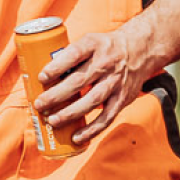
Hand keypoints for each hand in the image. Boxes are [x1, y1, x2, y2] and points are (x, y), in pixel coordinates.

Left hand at [33, 17, 169, 143]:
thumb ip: (70, 56)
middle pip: (79, 81)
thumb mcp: (90, 41)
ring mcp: (115, 82)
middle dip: (57, 95)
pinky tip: (76, 137)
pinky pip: (107, 117)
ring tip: (52, 120)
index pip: (74, 54)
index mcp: (94, 45)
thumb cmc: (105, 48)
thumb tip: (40, 77)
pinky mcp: (123, 98)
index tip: (41, 77)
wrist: (140, 50)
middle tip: (39, 104)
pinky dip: (91, 129)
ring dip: (70, 113)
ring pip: (92, 100)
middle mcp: (106, 63)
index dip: (57, 66)